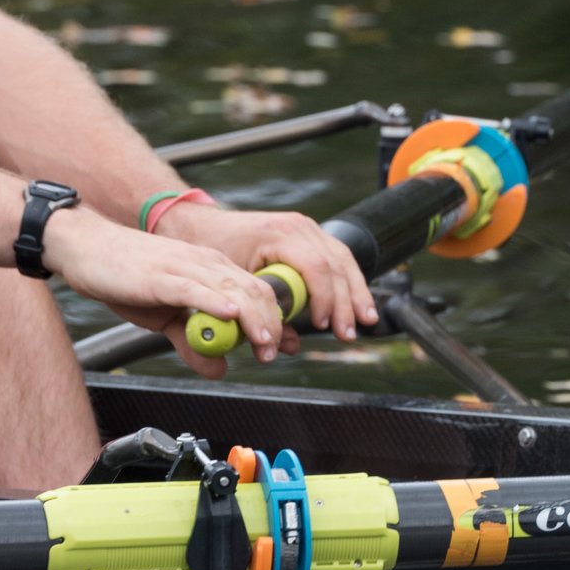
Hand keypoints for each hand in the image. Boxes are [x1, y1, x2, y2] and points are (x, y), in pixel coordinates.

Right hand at [41, 210, 284, 378]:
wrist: (87, 248)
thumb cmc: (127, 278)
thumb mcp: (164, 318)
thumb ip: (193, 342)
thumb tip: (219, 369)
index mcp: (213, 270)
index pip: (257, 292)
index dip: (275, 319)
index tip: (283, 346)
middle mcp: (207, 264)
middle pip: (254, 291)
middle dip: (270, 324)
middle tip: (273, 353)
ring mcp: (186, 267)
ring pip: (232, 290)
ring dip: (252, 319)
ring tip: (264, 343)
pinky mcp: (162, 274)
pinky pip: (194, 287)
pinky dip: (214, 301)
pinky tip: (229, 314)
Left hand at [154, 200, 376, 340]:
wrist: (203, 225)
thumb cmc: (212, 249)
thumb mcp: (233, 282)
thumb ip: (259, 312)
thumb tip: (284, 343)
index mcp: (280, 233)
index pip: (317, 267)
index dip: (324, 299)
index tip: (321, 324)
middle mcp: (299, 226)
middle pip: (337, 265)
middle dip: (347, 302)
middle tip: (349, 333)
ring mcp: (308, 227)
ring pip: (345, 260)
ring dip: (357, 293)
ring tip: (366, 320)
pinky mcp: (311, 234)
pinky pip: (339, 256)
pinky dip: (349, 281)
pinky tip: (358, 301)